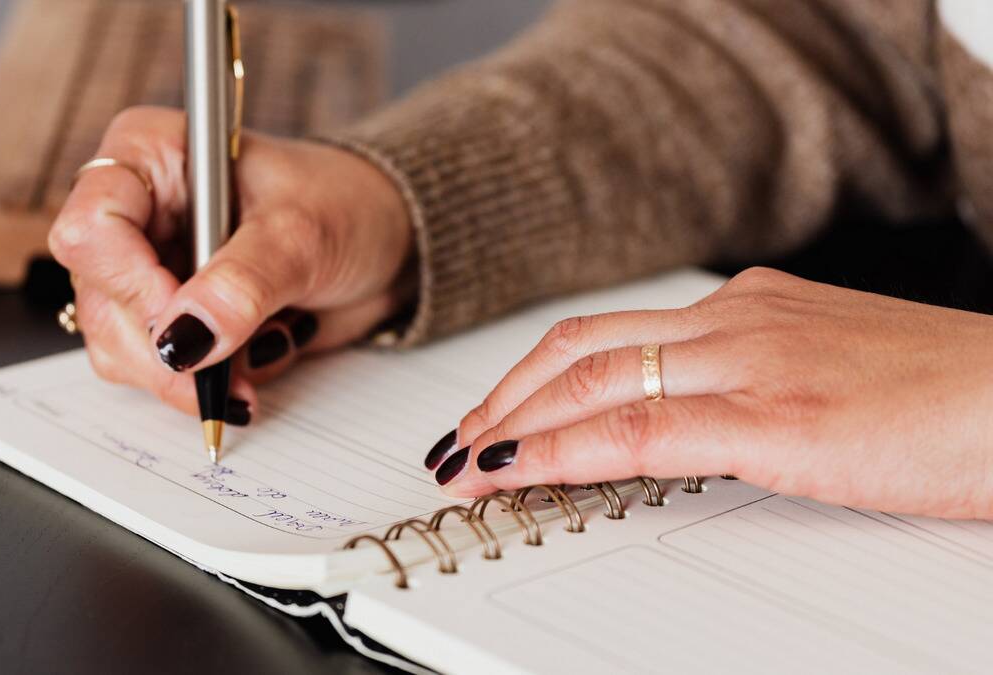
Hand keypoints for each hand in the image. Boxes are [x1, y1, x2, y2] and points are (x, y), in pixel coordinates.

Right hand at [48, 106, 414, 418]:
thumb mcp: (302, 235)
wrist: (388, 242)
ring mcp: (150, 270)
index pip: (92, 226)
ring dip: (188, 375)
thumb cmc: (347, 205)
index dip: (131, 285)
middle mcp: (137, 213)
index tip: (188, 326)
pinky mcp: (174, 319)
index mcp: (151, 156)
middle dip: (165, 351)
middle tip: (223, 373)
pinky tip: (258, 357)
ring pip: (120, 347)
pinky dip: (209, 382)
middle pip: (101, 300)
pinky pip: (159, 372)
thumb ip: (242, 285)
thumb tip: (184, 340)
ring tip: (259, 356)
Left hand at [433, 268, 992, 519]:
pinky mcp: (774, 417)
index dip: (534, 376)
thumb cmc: (945, 395)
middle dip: (504, 397)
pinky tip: (519, 471)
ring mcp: (750, 362)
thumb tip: (692, 419)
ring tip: (468, 462)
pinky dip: (561, 448)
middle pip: (579, 347)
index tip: (495, 414)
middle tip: (458, 440)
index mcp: (749, 309)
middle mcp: (737, 321)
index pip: (609, 336)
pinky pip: (637, 428)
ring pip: (592, 380)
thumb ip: (754, 384)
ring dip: (513, 422)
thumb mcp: (827, 373)